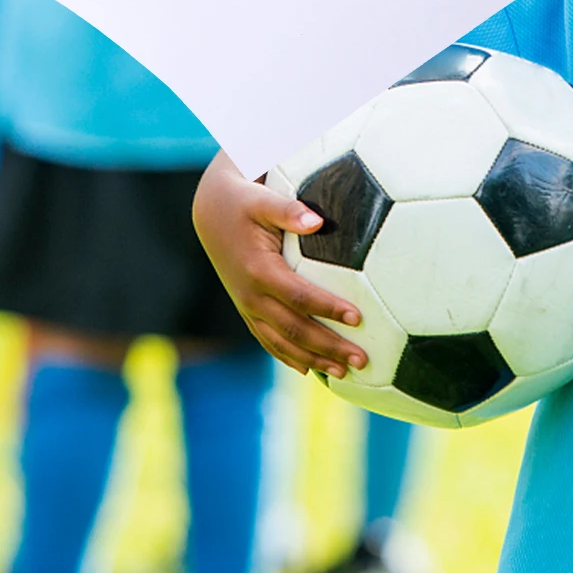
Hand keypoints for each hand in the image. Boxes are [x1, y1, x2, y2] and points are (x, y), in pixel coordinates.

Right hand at [192, 152, 367, 379]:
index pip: (299, 296)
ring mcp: (247, 307)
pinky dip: (289, 357)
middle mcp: (251, 295)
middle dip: (329, 346)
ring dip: (314, 359)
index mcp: (259, 270)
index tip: (358, 318)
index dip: (328, 308)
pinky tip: (310, 369)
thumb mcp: (264, 199)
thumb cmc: (245, 202)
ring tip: (344, 373)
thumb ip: (289, 210)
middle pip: (294, 329)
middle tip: (362, 359)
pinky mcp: (247, 310)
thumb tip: (317, 220)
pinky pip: (268, 340)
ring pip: (282, 343)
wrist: (211, 214)